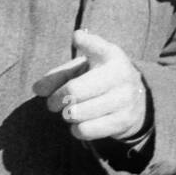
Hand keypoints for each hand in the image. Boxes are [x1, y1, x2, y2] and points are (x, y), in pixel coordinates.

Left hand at [33, 30, 150, 141]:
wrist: (136, 98)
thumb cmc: (99, 77)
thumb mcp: (82, 68)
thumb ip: (58, 74)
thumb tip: (38, 89)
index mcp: (111, 55)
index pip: (93, 48)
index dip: (76, 53)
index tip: (73, 44)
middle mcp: (122, 75)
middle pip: (73, 91)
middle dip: (56, 100)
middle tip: (53, 103)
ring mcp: (125, 99)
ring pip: (77, 114)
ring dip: (68, 115)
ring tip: (72, 112)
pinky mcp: (124, 121)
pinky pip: (86, 130)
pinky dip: (77, 129)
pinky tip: (82, 123)